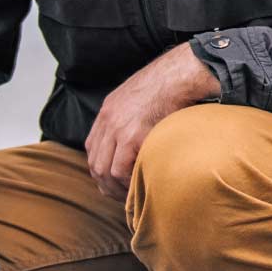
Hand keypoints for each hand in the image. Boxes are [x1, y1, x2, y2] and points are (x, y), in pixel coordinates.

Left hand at [86, 43, 217, 200]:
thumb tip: (138, 140)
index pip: (92, 148)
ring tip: (133, 195)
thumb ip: (132, 117)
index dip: (101, 168)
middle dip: (106, 184)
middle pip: (95, 163)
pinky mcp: (132, 136)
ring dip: (117, 187)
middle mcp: (107, 120)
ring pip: (105, 170)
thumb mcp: (140, 99)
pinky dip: (127, 183)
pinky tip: (140, 186)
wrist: (179, 75)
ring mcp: (117, 129)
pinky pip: (120, 170)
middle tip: (122, 196)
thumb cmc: (169, 86)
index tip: (113, 181)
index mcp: (107, 111)